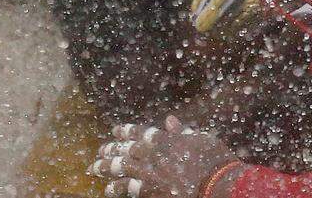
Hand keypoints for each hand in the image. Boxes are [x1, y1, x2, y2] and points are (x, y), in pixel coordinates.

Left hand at [90, 116, 240, 197]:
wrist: (216, 184)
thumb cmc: (213, 159)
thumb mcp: (200, 138)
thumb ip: (181, 131)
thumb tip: (170, 120)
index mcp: (164, 139)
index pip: (139, 132)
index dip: (126, 131)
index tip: (115, 130)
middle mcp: (153, 154)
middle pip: (125, 150)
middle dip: (111, 149)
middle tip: (100, 151)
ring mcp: (149, 173)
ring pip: (121, 168)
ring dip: (106, 167)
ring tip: (95, 168)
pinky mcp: (149, 190)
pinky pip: (127, 188)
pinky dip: (116, 188)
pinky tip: (108, 189)